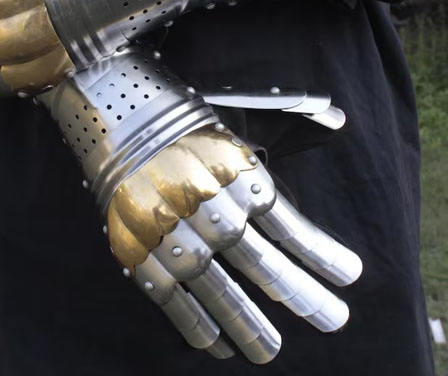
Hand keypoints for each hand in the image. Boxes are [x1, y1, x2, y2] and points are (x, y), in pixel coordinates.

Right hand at [105, 124, 361, 362]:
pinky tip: (216, 346)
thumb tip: (340, 119)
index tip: (350, 277)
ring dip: (248, 325)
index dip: (322, 255)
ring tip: (269, 352)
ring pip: (219, 291)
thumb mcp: (238, 119)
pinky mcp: (138, 249)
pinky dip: (194, 325)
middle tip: (333, 321)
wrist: (118, 117)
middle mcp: (211, 209)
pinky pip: (171, 297)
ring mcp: (174, 233)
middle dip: (301, 296)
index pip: (290, 228)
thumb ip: (288, 122)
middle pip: (262, 265)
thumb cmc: (185, 122)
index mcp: (239, 176)